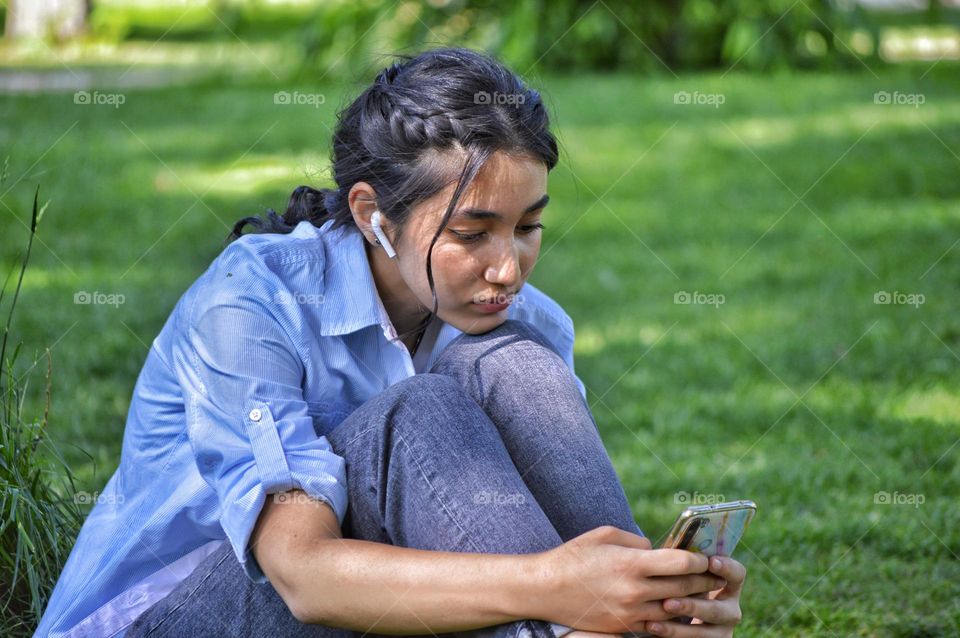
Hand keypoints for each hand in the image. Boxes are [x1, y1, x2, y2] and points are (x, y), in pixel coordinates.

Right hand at [536, 526, 726, 633]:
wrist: (545, 589)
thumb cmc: (575, 555)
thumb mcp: (605, 535)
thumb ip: (636, 540)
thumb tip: (656, 549)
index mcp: (633, 563)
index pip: (681, 562)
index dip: (699, 559)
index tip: (707, 557)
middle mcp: (636, 590)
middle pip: (683, 587)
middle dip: (704, 581)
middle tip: (718, 577)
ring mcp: (630, 612)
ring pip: (674, 610)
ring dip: (692, 603)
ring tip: (703, 596)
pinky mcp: (624, 627)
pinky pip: (657, 626)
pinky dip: (671, 619)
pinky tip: (678, 612)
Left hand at [641, 555, 745, 636]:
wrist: (673, 615)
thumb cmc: (676, 584)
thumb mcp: (684, 575)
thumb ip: (682, 565)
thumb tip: (663, 550)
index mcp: (728, 587)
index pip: (737, 574)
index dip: (727, 568)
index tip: (710, 561)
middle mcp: (730, 610)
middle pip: (718, 610)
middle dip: (692, 606)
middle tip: (668, 601)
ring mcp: (721, 631)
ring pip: (703, 632)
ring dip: (678, 626)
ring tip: (654, 618)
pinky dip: (670, 634)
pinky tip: (652, 625)